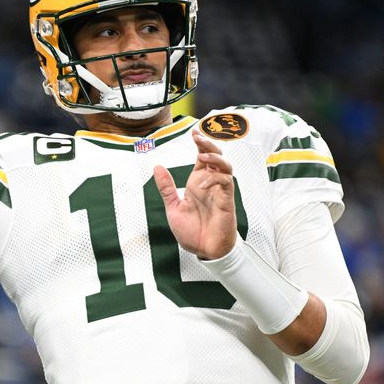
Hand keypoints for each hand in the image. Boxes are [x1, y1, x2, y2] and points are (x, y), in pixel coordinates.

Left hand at [153, 131, 237, 259]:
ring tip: (202, 155)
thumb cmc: (192, 232)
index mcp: (198, 183)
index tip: (193, 132)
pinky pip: (226, 183)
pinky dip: (215, 179)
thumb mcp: (173, 207)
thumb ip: (166, 188)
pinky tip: (203, 184)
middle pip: (215, 156)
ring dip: (215, 158)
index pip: (202, 157)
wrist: (203, 251)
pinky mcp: (226, 201)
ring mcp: (220, 192)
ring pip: (225, 166)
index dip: (200, 143)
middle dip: (208, 143)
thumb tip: (157, 167)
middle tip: (198, 136)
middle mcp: (210, 184)